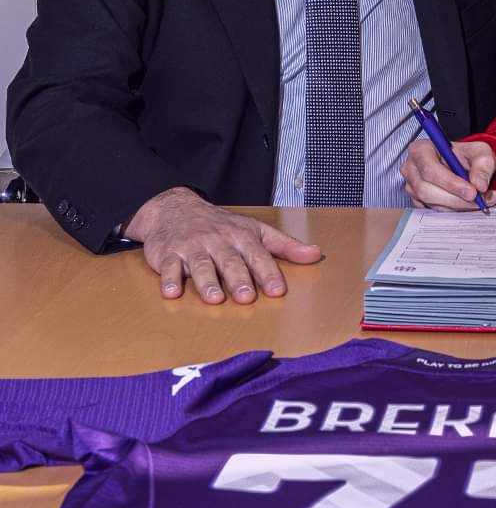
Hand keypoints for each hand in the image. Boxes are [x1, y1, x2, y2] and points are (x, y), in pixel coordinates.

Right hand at [123, 187, 322, 303]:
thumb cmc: (221, 225)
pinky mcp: (167, 254)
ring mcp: (192, 247)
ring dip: (206, 282)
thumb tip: (316, 255)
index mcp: (242, 237)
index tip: (277, 291)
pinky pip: (168, 267)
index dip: (268, 273)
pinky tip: (172, 293)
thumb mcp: (256, 230)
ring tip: (214, 299)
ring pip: (200, 265)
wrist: (175, 208)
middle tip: (246, 297)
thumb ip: (285, 245)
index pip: (258, 256)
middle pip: (230, 261)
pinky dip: (169, 280)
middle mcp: (218, 242)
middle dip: (238, 279)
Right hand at [401, 140, 495, 210]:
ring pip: (431, 203)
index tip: (472, 192)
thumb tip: (480, 185)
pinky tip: (467, 203)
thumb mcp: (480, 152)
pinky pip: (433, 210)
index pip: (429, 169)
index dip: (450, 183)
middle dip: (455, 199)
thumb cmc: (465, 155)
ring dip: (457, 206)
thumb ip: (483, 165)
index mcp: (421, 149)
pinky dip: (453, 210)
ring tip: (480, 201)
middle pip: (426, 190)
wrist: (461, 164)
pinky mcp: (417, 200)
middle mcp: (411, 168)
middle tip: (479, 200)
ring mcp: (411, 186)